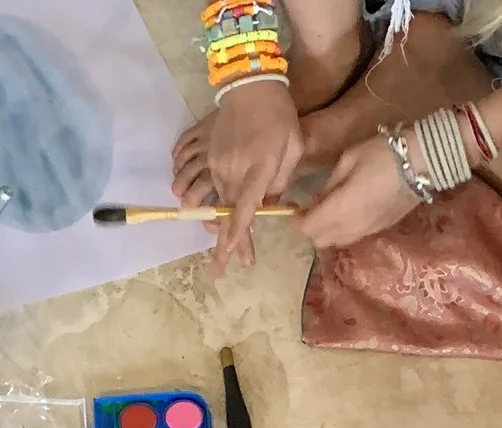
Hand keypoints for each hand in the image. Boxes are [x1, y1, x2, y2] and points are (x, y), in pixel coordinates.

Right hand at [173, 82, 300, 270]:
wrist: (250, 84)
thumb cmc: (279, 116)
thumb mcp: (291, 148)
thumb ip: (280, 180)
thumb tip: (267, 207)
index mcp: (256, 169)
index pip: (243, 210)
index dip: (237, 237)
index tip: (231, 259)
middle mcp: (231, 170)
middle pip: (226, 214)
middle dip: (226, 243)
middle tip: (222, 269)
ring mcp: (217, 163)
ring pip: (217, 201)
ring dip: (219, 223)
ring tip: (223, 242)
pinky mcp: (210, 156)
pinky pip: (211, 185)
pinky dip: (215, 200)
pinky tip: (217, 211)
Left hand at [297, 134, 425, 249]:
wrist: (421, 163)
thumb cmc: (381, 154)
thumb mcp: (347, 161)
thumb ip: (328, 185)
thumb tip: (317, 200)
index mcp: (340, 209)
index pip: (309, 228)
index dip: (297, 222)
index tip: (294, 209)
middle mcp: (352, 228)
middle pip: (321, 241)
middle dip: (311, 229)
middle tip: (311, 210)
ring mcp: (368, 231)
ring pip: (337, 242)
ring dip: (328, 231)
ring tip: (329, 211)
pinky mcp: (380, 230)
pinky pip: (353, 237)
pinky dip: (344, 230)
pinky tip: (348, 213)